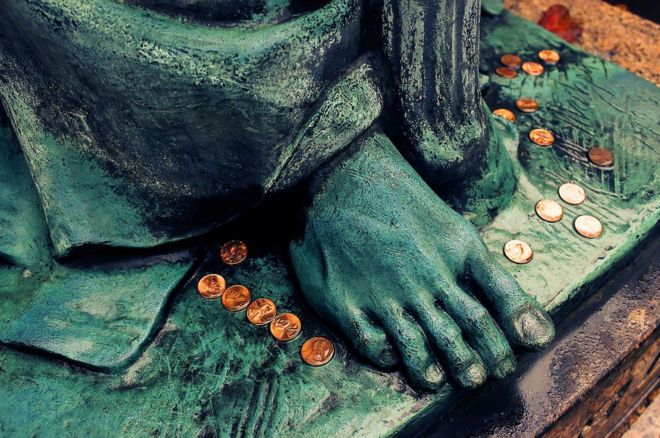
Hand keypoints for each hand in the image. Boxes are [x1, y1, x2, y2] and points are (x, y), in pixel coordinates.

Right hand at [290, 129, 553, 389]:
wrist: (343, 177)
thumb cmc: (402, 201)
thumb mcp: (454, 228)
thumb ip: (486, 273)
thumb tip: (526, 318)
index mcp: (456, 253)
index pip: (498, 302)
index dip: (511, 335)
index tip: (519, 355)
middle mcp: (424, 277)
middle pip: (462, 330)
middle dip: (477, 362)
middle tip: (481, 380)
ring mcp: (385, 291)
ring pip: (418, 346)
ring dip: (433, 370)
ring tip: (438, 381)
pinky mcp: (348, 301)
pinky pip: (371, 343)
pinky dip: (386, 356)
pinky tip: (392, 358)